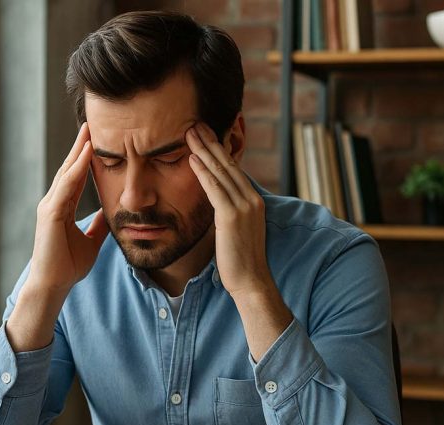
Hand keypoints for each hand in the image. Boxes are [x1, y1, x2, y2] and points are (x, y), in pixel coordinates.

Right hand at [26, 122, 109, 300]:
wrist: (54, 285)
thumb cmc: (68, 266)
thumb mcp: (91, 242)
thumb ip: (97, 226)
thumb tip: (107, 214)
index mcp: (62, 208)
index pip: (76, 177)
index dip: (86, 159)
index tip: (96, 140)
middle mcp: (53, 203)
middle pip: (69, 168)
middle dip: (80, 147)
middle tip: (90, 124)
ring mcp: (50, 206)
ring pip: (66, 173)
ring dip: (78, 151)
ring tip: (89, 131)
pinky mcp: (50, 214)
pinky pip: (66, 186)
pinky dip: (76, 169)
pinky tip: (86, 154)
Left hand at [185, 122, 271, 298]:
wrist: (251, 281)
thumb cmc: (240, 261)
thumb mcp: (235, 230)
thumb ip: (228, 213)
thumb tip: (216, 203)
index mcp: (253, 201)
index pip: (234, 169)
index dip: (219, 150)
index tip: (206, 135)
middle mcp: (251, 199)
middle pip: (228, 164)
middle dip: (210, 142)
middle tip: (196, 124)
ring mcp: (244, 206)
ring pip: (221, 172)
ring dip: (203, 150)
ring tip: (190, 133)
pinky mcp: (231, 216)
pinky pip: (214, 188)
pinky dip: (203, 172)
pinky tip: (192, 158)